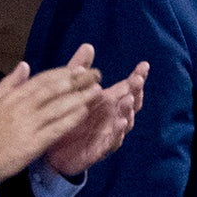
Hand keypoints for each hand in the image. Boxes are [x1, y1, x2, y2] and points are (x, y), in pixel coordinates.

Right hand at [0, 45, 101, 180]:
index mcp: (11, 97)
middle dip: (76, 81)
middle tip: (95, 74)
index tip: (79, 68)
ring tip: (96, 90)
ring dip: (79, 98)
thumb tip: (24, 65)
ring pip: (57, 107)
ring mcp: (27, 125)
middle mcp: (20, 107)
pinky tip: (84, 112)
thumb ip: (9, 83)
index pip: (41, 80)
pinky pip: (56, 128)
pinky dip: (70, 119)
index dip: (62, 73)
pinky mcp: (32, 144)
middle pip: (53, 89)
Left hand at [45, 51, 148, 175]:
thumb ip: (80, 70)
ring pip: (124, 123)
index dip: (137, 77)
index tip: (143, 65)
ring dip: (128, 111)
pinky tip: (119, 124)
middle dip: (136, 92)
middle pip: (131, 104)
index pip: (127, 87)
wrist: (52, 150)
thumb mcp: (70, 91)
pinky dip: (117, 134)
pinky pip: (112, 142)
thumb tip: (88, 46)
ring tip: (128, 99)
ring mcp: (108, 133)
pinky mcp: (99, 149)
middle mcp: (112, 116)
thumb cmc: (67, 118)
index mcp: (107, 101)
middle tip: (137, 81)